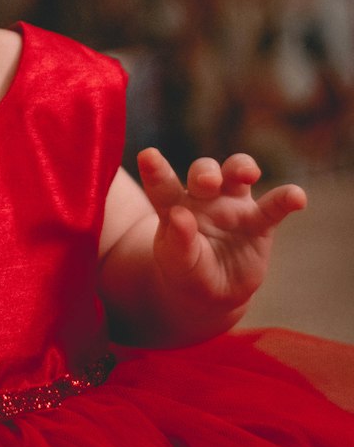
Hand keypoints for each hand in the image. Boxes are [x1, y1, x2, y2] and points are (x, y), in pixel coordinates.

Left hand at [137, 147, 306, 312]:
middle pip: (204, 171)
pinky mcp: (259, 221)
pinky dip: (287, 198)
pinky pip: (275, 205)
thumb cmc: (187, 270)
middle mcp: (203, 197)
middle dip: (206, 172)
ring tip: (247, 174)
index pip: (162, 185)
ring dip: (241, 167)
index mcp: (174, 206)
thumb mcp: (178, 263)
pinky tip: (297, 196)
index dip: (155, 169)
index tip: (148, 155)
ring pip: (236, 174)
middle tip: (207, 182)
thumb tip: (179, 216)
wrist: (213, 291)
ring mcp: (232, 205)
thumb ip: (178, 241)